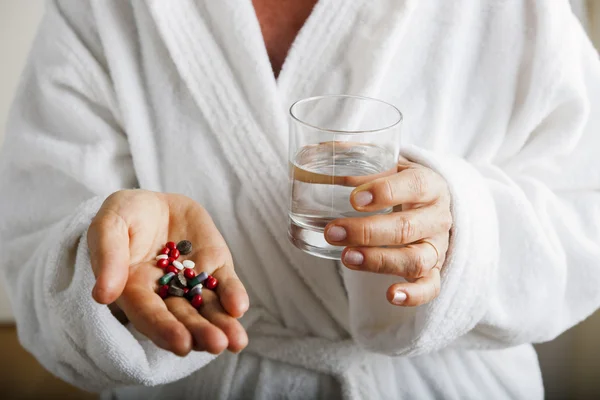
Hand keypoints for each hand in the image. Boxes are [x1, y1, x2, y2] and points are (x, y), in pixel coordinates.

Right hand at [88, 190, 248, 355]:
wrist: (155, 202)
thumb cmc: (125, 215)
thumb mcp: (109, 224)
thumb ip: (107, 255)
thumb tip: (103, 296)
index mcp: (134, 290)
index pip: (148, 313)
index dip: (164, 328)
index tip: (181, 343)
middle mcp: (165, 294)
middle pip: (182, 317)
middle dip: (199, 332)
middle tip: (216, 344)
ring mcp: (193, 282)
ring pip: (208, 307)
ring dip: (222, 324)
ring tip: (236, 341)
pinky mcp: (216, 266)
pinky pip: (226, 284)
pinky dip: (233, 296)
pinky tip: (238, 307)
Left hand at [324, 158, 451, 306]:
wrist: (431, 204)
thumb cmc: (401, 183)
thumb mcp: (388, 165)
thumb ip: (357, 157)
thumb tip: (315, 151)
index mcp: (429, 184)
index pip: (414, 185)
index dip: (385, 192)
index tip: (353, 199)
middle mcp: (437, 216)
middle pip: (407, 227)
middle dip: (367, 231)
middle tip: (333, 231)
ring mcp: (437, 246)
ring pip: (415, 259)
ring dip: (379, 261)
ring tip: (346, 258)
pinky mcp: (434, 270)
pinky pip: (430, 287)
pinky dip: (413, 295)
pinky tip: (389, 295)